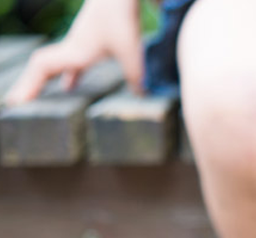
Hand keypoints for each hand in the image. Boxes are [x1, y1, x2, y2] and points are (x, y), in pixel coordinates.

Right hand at [5, 0, 141, 104]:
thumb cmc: (121, 18)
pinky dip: (65, 74)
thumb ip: (135, 75)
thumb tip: (141, 96)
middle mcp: (71, 48)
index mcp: (75, 52)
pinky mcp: (87, 41)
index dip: (29, 84)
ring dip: (43, 80)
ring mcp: (77, 44)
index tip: (17, 102)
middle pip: (41, 67)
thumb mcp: (131, 51)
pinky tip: (68, 86)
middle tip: (17, 104)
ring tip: (36, 98)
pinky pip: (69, 61)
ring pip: (53, 64)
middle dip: (28, 85)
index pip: (43, 67)